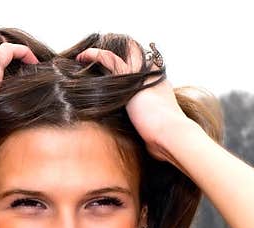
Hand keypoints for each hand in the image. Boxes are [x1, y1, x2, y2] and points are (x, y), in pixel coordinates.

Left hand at [75, 40, 190, 162]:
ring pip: (122, 53)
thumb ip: (151, 134)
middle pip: (135, 55)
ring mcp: (142, 75)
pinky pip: (109, 59)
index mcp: (159, 87)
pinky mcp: (131, 78)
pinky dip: (95, 55)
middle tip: (99, 54)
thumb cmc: (165, 141)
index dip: (130, 68)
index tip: (113, 71)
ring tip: (84, 55)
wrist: (171, 134)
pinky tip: (82, 57)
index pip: (144, 70)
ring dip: (103, 51)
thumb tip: (150, 149)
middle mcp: (152, 77)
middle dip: (119, 52)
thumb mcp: (156, 134)